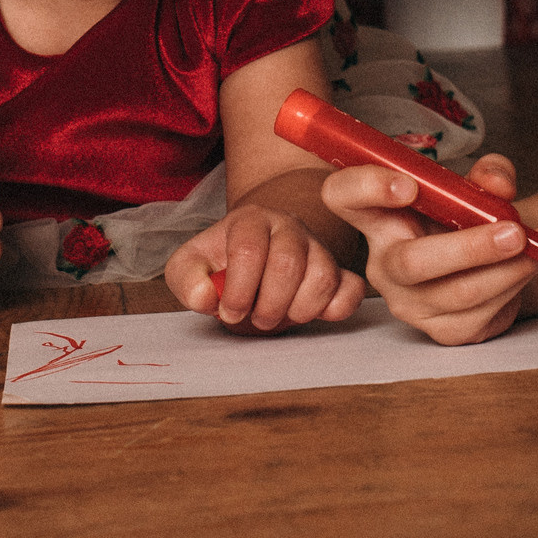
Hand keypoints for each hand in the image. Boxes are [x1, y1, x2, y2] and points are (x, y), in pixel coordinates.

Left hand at [168, 205, 364, 332]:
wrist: (255, 256)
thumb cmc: (222, 264)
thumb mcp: (190, 266)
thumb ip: (185, 279)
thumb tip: (205, 296)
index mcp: (250, 220)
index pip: (249, 249)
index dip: (238, 289)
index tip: (228, 311)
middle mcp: (288, 227)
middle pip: (288, 263)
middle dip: (268, 304)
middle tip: (256, 317)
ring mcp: (317, 247)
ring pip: (323, 277)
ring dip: (298, 310)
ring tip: (279, 316)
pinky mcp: (339, 271)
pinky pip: (351, 289)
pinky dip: (335, 308)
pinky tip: (311, 314)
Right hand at [322, 153, 537, 345]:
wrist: (487, 261)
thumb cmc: (466, 218)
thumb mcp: (472, 187)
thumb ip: (487, 176)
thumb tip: (498, 185)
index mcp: (379, 217)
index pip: (344, 197)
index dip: (366, 189)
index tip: (408, 184)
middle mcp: (384, 264)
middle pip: (411, 262)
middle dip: (469, 248)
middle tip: (513, 232)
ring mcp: (410, 303)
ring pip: (457, 293)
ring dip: (506, 269)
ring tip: (535, 247)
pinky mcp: (442, 331)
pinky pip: (480, 314)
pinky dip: (513, 286)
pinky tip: (529, 267)